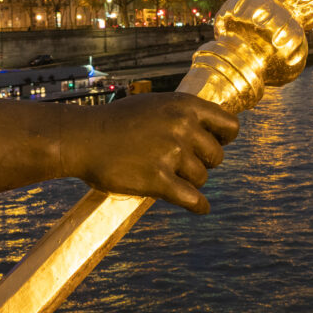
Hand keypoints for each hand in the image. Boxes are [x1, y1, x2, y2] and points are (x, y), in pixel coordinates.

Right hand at [61, 93, 238, 213]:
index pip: (230, 127)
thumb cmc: (116, 122)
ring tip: (166, 176)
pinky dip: (198, 206)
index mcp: (184, 106)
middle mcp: (182, 127)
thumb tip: (210, 128)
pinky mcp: (157, 180)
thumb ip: (182, 114)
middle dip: (202, 163)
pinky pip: (192, 200)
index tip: (213, 146)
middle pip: (217, 157)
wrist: (82, 137)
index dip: (224, 139)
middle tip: (180, 164)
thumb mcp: (154, 105)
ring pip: (202, 179)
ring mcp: (170, 153)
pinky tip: (199, 208)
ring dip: (188, 182)